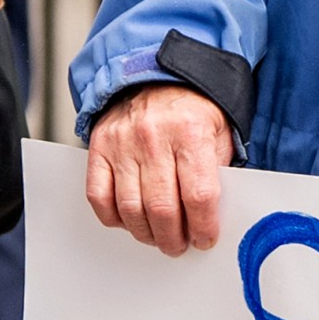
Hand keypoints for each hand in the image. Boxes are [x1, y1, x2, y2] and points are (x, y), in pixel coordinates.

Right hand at [85, 82, 234, 255]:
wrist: (156, 73)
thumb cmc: (193, 108)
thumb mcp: (219, 131)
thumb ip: (217, 170)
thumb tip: (214, 215)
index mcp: (191, 132)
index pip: (199, 194)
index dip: (203, 226)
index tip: (205, 240)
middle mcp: (154, 137)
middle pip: (162, 208)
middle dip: (172, 238)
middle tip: (178, 246)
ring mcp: (122, 143)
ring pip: (130, 208)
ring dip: (145, 233)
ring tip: (157, 237)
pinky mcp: (99, 148)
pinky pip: (98, 196)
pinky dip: (113, 218)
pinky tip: (129, 220)